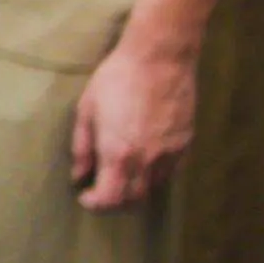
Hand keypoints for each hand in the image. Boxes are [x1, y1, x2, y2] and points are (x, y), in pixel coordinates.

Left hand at [69, 27, 200, 208]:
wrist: (160, 58)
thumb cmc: (117, 79)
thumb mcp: (87, 110)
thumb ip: (82, 147)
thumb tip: (78, 174)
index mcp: (119, 153)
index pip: (110, 200)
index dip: (95, 204)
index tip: (85, 196)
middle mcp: (147, 160)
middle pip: (133, 200)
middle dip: (114, 202)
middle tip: (101, 189)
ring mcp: (169, 153)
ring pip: (153, 187)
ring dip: (134, 188)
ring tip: (121, 174)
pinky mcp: (185, 144)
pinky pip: (169, 171)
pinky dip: (153, 175)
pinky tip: (143, 160)